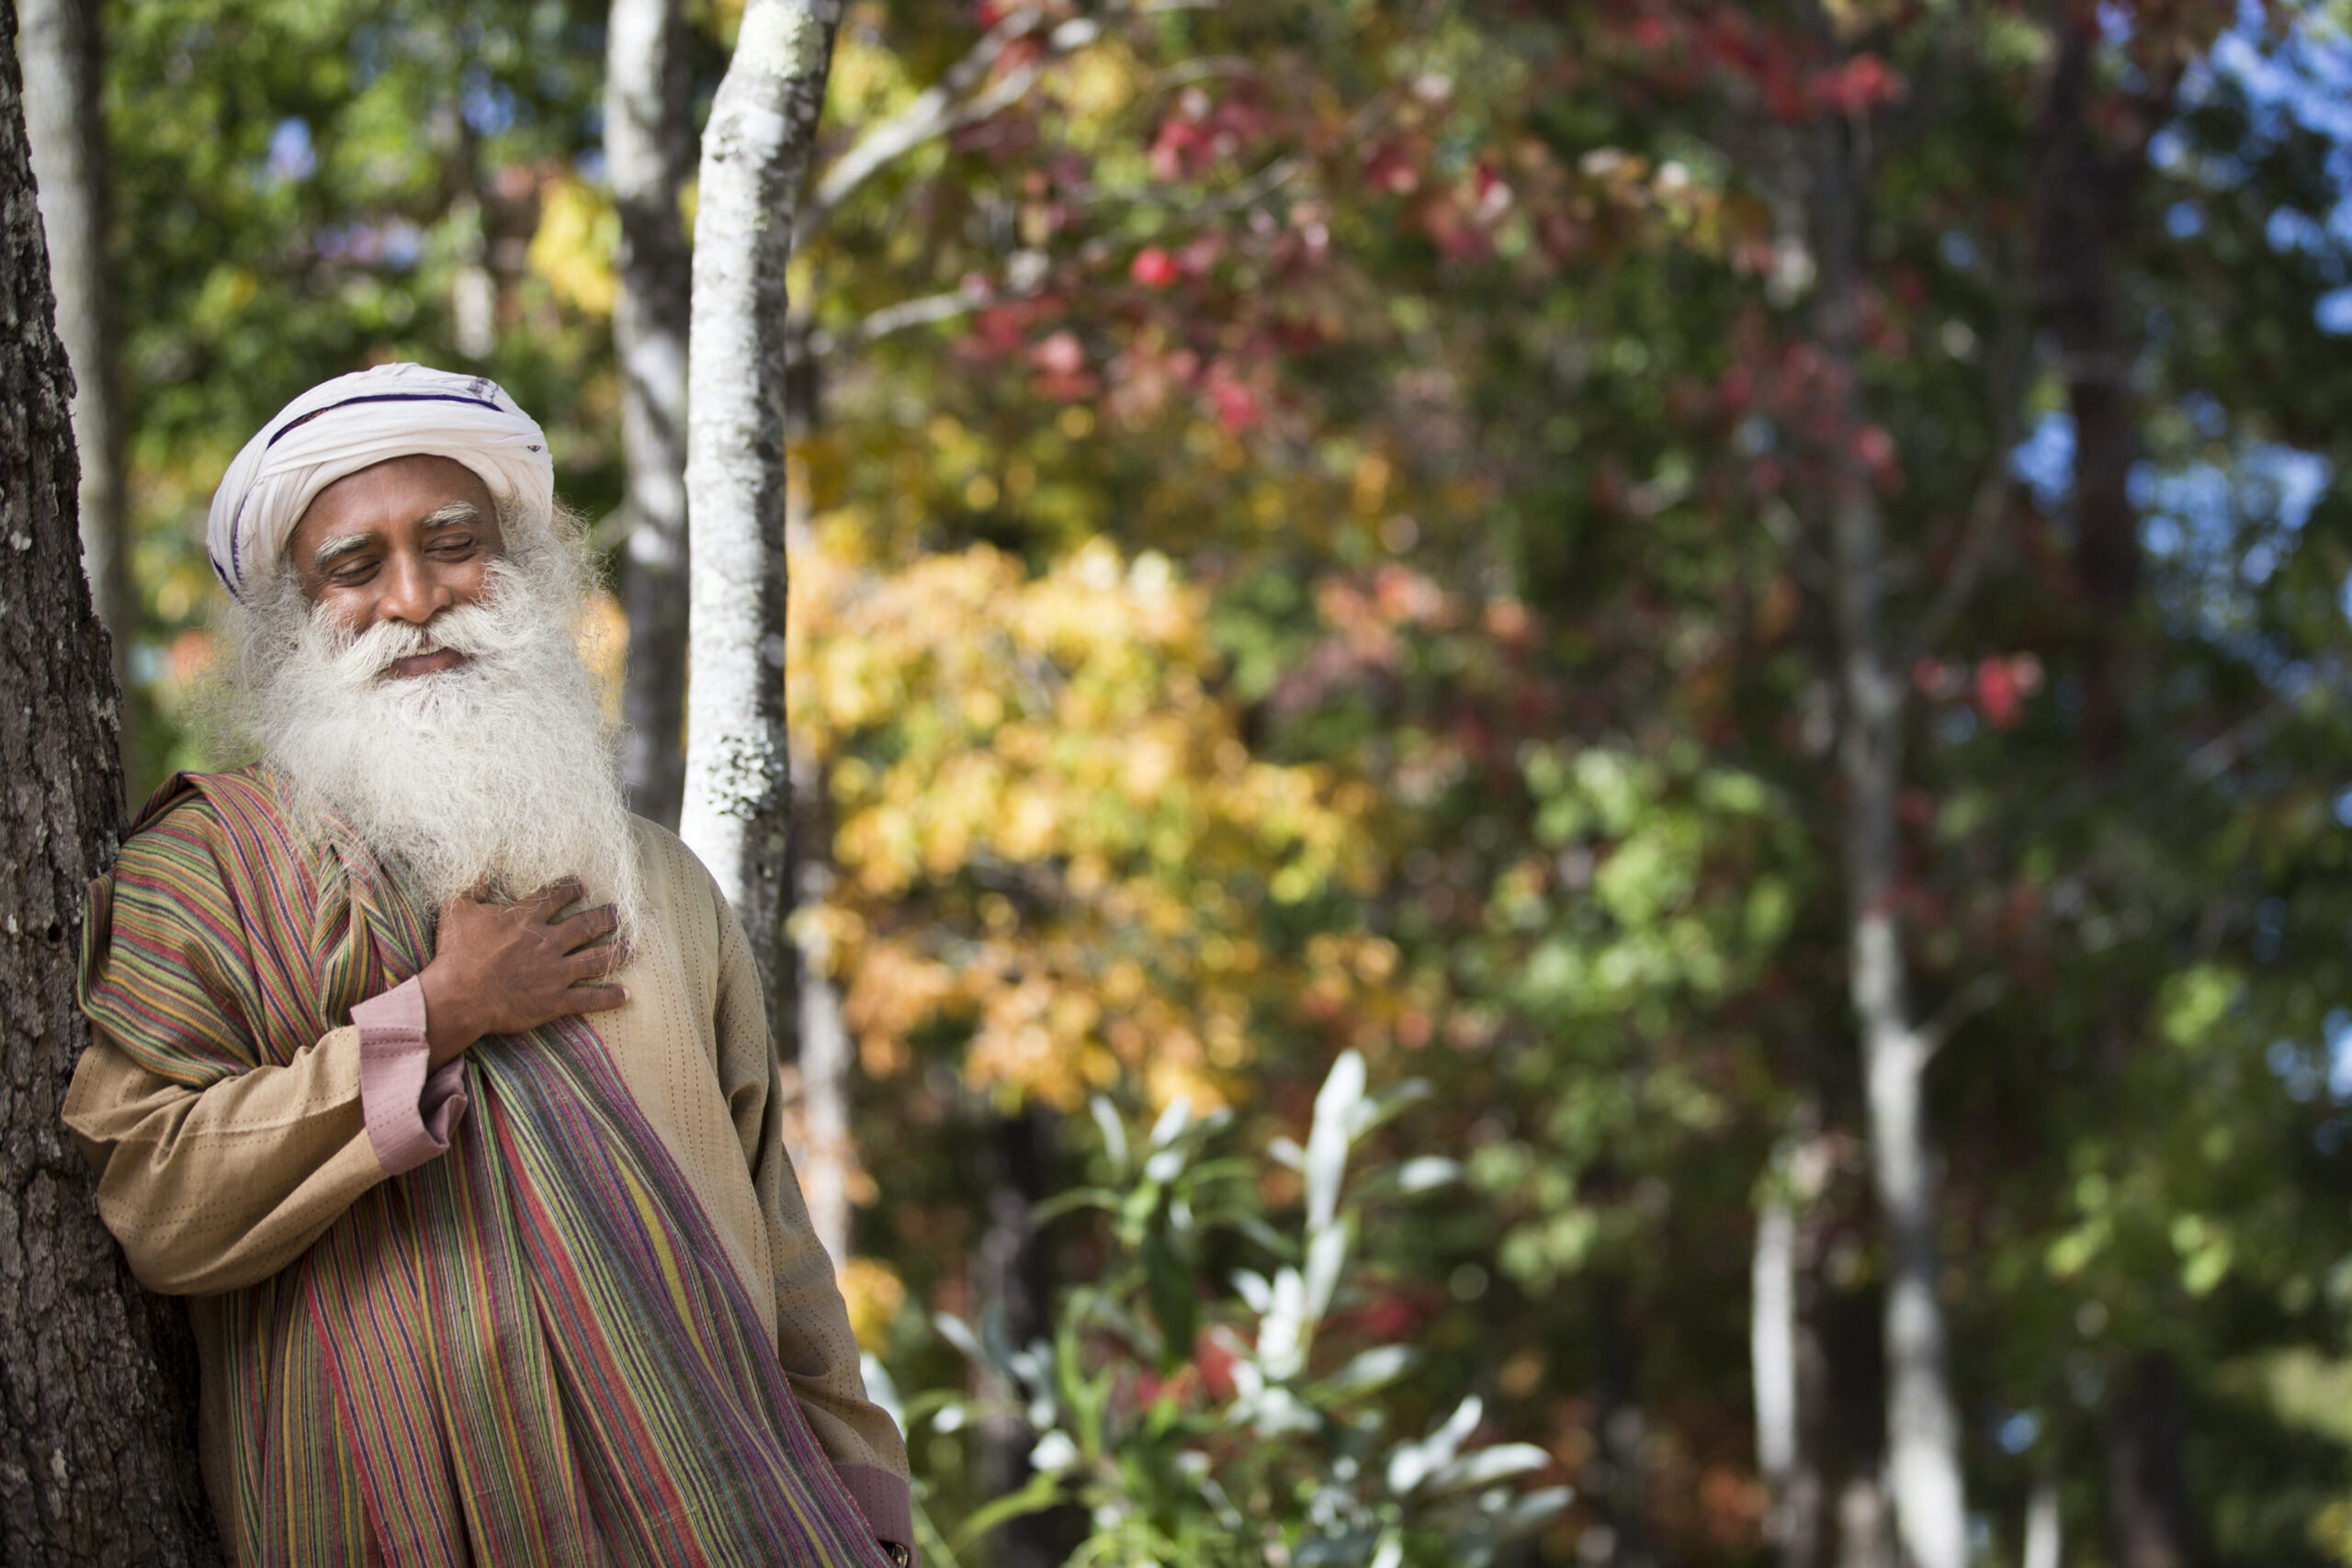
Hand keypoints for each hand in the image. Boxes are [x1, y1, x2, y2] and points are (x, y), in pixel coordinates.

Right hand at [416, 877, 630, 1067]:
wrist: (459, 996)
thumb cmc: (456, 953)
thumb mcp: (457, 910)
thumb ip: (473, 887)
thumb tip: (482, 869)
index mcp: (527, 918)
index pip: (557, 896)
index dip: (571, 888)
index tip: (582, 884)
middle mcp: (548, 942)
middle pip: (586, 925)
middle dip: (607, 917)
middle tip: (621, 913)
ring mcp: (556, 972)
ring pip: (596, 958)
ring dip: (617, 951)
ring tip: (633, 947)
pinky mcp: (556, 1000)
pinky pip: (589, 998)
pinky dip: (610, 996)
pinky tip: (627, 994)